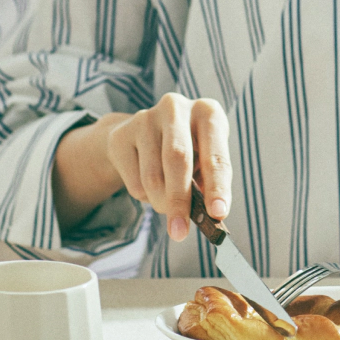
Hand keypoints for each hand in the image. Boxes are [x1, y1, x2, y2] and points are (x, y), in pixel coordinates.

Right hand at [53, 93, 231, 239]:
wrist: (143, 133)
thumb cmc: (188, 151)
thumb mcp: (205, 160)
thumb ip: (208, 184)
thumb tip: (209, 215)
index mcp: (207, 112)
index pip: (216, 154)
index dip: (218, 186)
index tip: (218, 213)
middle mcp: (176, 107)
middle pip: (178, 160)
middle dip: (180, 201)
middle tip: (180, 232)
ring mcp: (146, 117)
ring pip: (153, 176)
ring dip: (161, 203)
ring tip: (168, 206)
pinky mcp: (122, 134)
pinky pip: (133, 180)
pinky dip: (144, 196)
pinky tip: (149, 186)